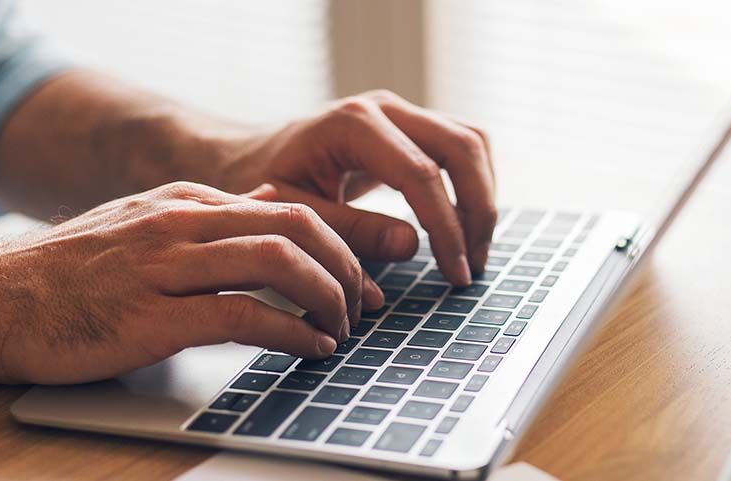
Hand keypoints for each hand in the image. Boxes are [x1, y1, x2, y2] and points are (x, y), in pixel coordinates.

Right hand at [0, 182, 382, 385]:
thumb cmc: (66, 274)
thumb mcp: (141, 225)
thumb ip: (205, 218)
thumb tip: (269, 206)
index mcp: (184, 201)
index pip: (289, 208)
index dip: (342, 243)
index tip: (366, 277)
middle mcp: (180, 223)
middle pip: (297, 227)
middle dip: (346, 267)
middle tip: (363, 305)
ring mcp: (166, 266)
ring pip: (279, 262)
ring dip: (327, 299)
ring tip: (340, 329)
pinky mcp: (153, 317)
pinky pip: (244, 317)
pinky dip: (291, 334)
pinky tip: (310, 349)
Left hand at [217, 90, 496, 285]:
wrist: (248, 156)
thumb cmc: (262, 185)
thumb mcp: (296, 214)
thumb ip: (350, 231)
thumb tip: (412, 248)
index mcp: (352, 125)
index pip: (422, 174)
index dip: (446, 228)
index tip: (456, 273)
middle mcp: (383, 107)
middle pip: (463, 146)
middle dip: (477, 210)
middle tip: (472, 265)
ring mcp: (401, 111)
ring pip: (472, 141)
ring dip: (482, 197)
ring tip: (474, 252)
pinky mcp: (410, 125)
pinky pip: (462, 146)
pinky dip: (473, 185)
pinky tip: (464, 228)